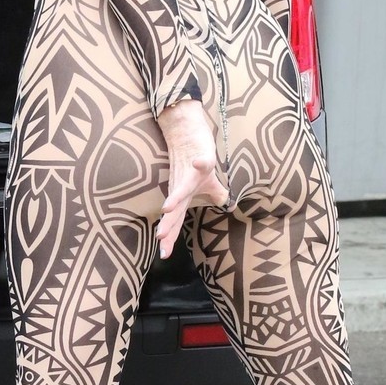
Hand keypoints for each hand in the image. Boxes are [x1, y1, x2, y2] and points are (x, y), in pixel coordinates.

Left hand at [155, 98, 227, 258]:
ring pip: (183, 186)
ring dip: (176, 197)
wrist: (189, 130)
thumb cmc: (196, 157)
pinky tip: (200, 163)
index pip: (176, 220)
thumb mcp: (209, 182)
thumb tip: (225, 204)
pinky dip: (201, 162)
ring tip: (167, 209)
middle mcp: (184, 186)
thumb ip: (215, 195)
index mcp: (184, 195)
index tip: (163, 254)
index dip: (170, 237)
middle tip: (160, 238)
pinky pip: (202, 159)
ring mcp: (192, 171)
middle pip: (176, 208)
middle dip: (169, 223)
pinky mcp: (201, 155)